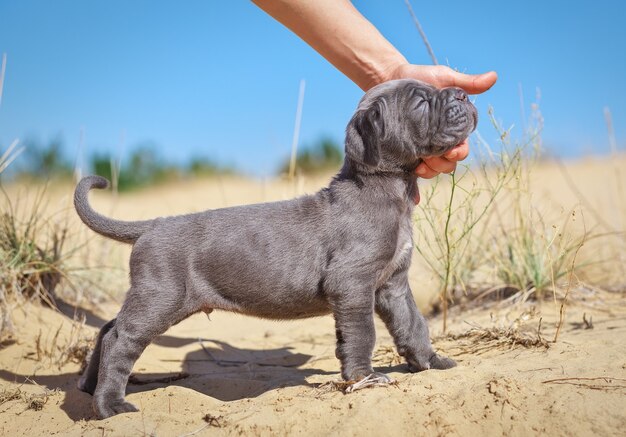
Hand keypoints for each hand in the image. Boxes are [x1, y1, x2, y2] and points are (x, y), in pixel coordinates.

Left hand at [382, 64, 496, 179]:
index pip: (461, 148)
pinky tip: (413, 197)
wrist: (388, 79)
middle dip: (443, 164)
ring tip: (418, 165)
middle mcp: (438, 143)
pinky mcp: (404, 154)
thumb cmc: (419, 79)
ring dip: (429, 172)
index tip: (451, 149)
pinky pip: (410, 176)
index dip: (459, 152)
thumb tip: (493, 77)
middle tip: (430, 156)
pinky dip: (414, 189)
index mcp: (451, 130)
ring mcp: (420, 150)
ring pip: (432, 171)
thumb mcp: (443, 79)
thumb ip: (467, 83)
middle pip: (448, 164)